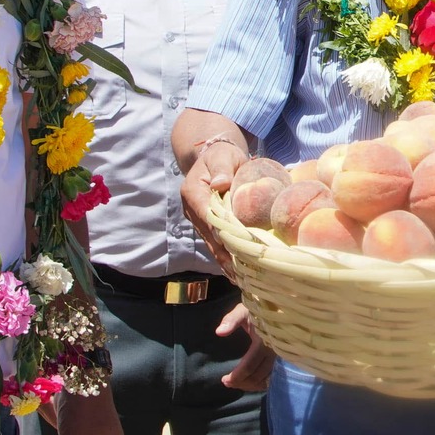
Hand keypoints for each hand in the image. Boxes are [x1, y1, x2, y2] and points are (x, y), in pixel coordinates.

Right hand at [181, 138, 244, 269]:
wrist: (216, 159)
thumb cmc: (222, 156)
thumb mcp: (223, 156)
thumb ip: (222, 168)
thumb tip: (220, 183)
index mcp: (193, 192)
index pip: (206, 214)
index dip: (219, 230)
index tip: (233, 246)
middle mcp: (192, 209)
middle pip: (209, 235)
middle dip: (225, 253)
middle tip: (241, 271)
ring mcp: (199, 220)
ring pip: (212, 244)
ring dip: (226, 261)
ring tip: (240, 278)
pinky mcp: (207, 226)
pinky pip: (217, 244)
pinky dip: (226, 258)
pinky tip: (237, 273)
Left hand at [216, 300, 275, 391]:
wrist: (278, 304)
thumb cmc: (258, 307)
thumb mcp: (243, 310)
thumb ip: (231, 320)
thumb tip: (219, 333)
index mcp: (264, 341)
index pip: (249, 366)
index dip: (236, 376)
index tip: (224, 380)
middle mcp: (274, 351)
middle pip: (258, 375)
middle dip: (242, 383)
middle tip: (227, 383)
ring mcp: (280, 355)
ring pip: (266, 378)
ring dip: (252, 385)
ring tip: (238, 384)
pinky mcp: (282, 357)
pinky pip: (273, 374)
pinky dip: (262, 382)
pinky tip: (253, 382)